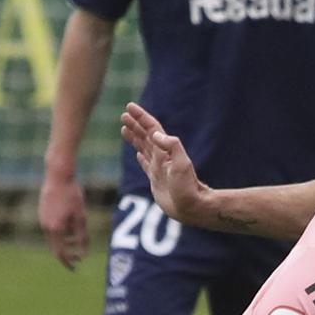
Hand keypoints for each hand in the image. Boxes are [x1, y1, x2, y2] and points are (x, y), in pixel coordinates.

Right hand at [39, 173, 88, 268]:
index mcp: (55, 229)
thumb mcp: (81, 217)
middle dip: (67, 253)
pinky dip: (60, 232)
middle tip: (78, 257)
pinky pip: (50, 227)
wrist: (58, 175)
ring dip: (65, 242)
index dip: (68, 261)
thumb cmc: (72, 195)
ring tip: (76, 240)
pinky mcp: (42, 212)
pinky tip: (69, 226)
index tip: (76, 266)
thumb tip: (84, 253)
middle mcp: (45, 226)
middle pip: (55, 247)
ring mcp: (42, 218)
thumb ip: (82, 237)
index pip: (60, 253)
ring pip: (53, 237)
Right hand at [121, 102, 207, 223]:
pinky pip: (146, 165)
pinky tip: (138, 154)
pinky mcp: (156, 180)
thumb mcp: (182, 164)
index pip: (152, 129)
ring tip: (124, 129)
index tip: (129, 107)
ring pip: (144, 148)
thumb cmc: (187, 187)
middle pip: (146, 136)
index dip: (141, 117)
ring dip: (135, 137)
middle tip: (123, 115)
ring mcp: (159, 168)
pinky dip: (141, 157)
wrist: (191, 207)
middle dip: (135, 125)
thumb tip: (155, 133)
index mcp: (165, 151)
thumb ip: (172, 146)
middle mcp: (162, 157)